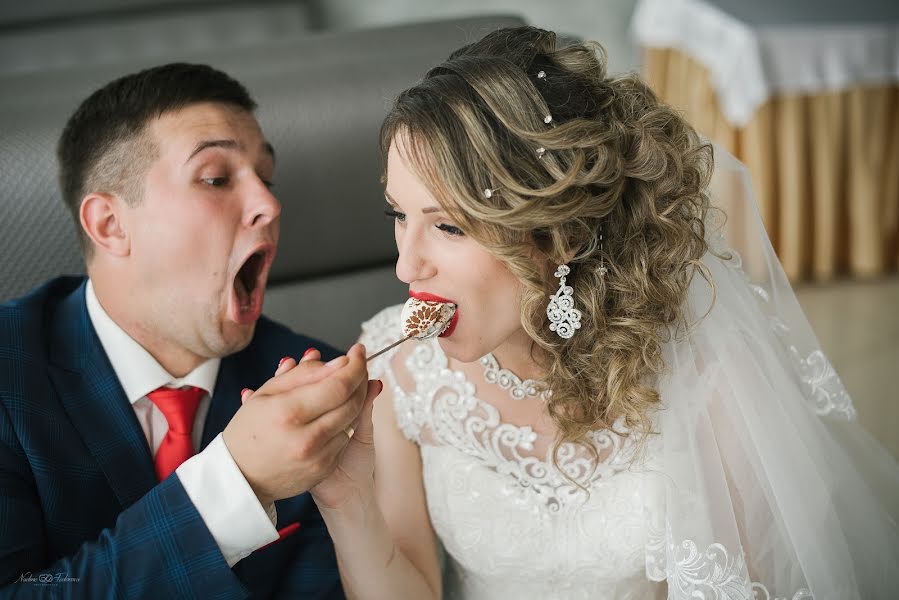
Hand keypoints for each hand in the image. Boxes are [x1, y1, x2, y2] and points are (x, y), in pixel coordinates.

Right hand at [223, 344, 371, 505]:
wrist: (240, 478)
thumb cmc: (248, 430)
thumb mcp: (267, 393)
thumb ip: (304, 374)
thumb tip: (340, 362)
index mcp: (288, 413)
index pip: (338, 384)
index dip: (355, 365)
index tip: (358, 351)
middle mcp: (306, 438)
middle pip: (351, 401)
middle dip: (360, 378)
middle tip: (358, 364)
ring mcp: (317, 457)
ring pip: (352, 419)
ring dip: (356, 398)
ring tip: (349, 383)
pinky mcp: (324, 469)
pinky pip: (345, 438)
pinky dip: (345, 420)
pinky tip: (336, 410)